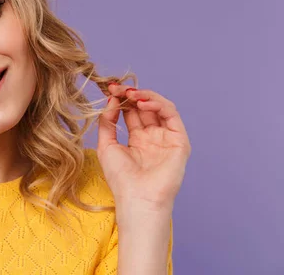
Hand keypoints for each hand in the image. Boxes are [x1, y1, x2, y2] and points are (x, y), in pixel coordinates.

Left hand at [97, 83, 190, 211]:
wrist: (137, 198)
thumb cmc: (121, 178)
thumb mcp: (107, 145)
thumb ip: (108, 121)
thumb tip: (111, 100)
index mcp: (137, 140)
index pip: (130, 112)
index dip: (120, 99)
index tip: (108, 89)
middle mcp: (153, 137)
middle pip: (144, 107)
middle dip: (130, 94)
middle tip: (117, 87)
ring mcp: (166, 138)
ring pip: (159, 107)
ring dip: (144, 96)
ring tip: (129, 93)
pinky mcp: (179, 140)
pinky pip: (171, 115)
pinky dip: (158, 104)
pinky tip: (142, 103)